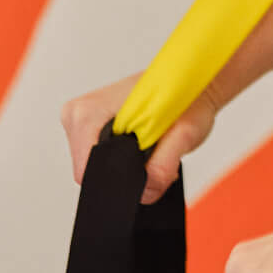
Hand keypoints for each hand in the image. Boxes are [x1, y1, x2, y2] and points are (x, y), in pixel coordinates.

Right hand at [60, 75, 216, 203]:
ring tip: (153, 143)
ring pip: (100, 167)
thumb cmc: (188, 98)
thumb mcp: (183, 134)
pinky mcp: (94, 125)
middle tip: (156, 150)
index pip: (87, 171)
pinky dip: (127, 158)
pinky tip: (146, 143)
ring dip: (129, 164)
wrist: (194, 81)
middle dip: (126, 171)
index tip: (145, 166)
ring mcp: (84, 119)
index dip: (118, 178)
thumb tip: (144, 190)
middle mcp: (79, 113)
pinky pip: (105, 157)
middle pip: (93, 171)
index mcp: (88, 112)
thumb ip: (162, 167)